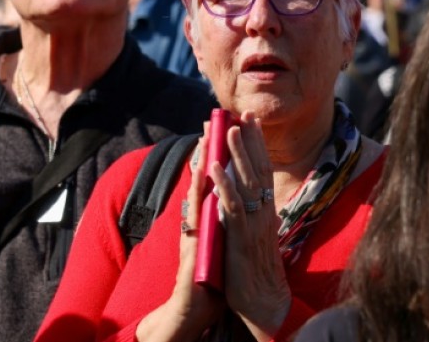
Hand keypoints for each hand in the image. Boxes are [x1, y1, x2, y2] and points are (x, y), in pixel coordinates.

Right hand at [136, 130, 224, 341]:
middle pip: (203, 180)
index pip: (214, 181)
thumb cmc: (213, 277)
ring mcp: (195, 232)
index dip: (219, 156)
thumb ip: (226, 222)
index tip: (225, 129)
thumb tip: (235, 203)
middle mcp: (200, 221)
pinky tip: (204, 176)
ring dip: (201, 164)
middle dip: (208, 149)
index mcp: (210, 218)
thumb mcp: (224, 243)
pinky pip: (198, 216)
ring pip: (197, 192)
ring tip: (206, 138)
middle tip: (212, 120)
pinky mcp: (194, 246)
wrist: (197, 308)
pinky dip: (202, 195)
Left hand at [209, 112, 291, 340]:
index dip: (257, 144)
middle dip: (250, 139)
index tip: (251, 120)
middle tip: (243, 112)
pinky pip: (231, 205)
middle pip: (258, 168)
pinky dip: (223, 183)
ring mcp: (254, 223)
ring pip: (247, 181)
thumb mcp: (257, 234)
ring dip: (237, 154)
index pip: (264, 169)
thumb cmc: (257, 270)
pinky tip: (213, 166)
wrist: (263, 302)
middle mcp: (264, 211)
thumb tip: (253, 196)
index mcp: (267, 210)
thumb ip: (254, 213)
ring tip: (228, 130)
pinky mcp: (240, 237)